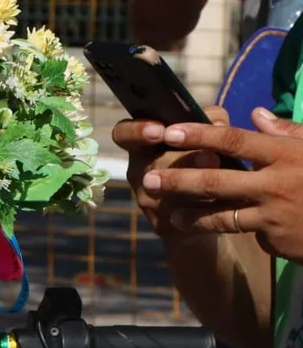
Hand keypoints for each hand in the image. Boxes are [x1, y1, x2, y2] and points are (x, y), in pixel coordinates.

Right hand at [111, 105, 227, 236]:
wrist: (212, 210)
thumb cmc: (207, 162)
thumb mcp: (205, 138)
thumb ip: (209, 123)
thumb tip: (218, 123)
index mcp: (142, 147)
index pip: (122, 134)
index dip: (136, 130)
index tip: (159, 130)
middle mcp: (139, 172)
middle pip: (151, 163)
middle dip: (181, 160)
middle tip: (209, 158)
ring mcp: (147, 200)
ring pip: (164, 191)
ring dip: (194, 184)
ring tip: (219, 177)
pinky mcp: (162, 224)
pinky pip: (180, 216)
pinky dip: (204, 207)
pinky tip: (224, 201)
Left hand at [142, 108, 302, 263]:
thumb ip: (288, 132)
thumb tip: (257, 115)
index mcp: (287, 154)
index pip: (233, 140)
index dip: (199, 135)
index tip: (169, 132)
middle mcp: (277, 183)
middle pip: (215, 181)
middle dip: (177, 180)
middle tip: (148, 181)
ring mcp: (275, 214)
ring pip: (221, 215)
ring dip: (191, 217)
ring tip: (170, 216)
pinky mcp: (276, 240)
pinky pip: (245, 231)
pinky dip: (232, 229)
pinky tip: (216, 229)